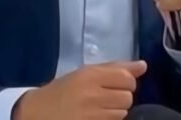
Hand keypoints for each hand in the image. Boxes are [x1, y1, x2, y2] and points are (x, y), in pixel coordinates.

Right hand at [11, 60, 146, 119]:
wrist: (37, 114)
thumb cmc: (62, 91)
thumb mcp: (84, 74)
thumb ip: (115, 68)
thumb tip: (143, 66)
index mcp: (89, 75)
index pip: (127, 78)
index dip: (125, 82)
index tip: (114, 85)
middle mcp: (92, 94)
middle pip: (128, 97)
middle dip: (121, 98)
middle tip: (105, 98)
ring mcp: (92, 114)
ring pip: (122, 112)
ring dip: (115, 111)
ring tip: (98, 109)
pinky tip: (96, 118)